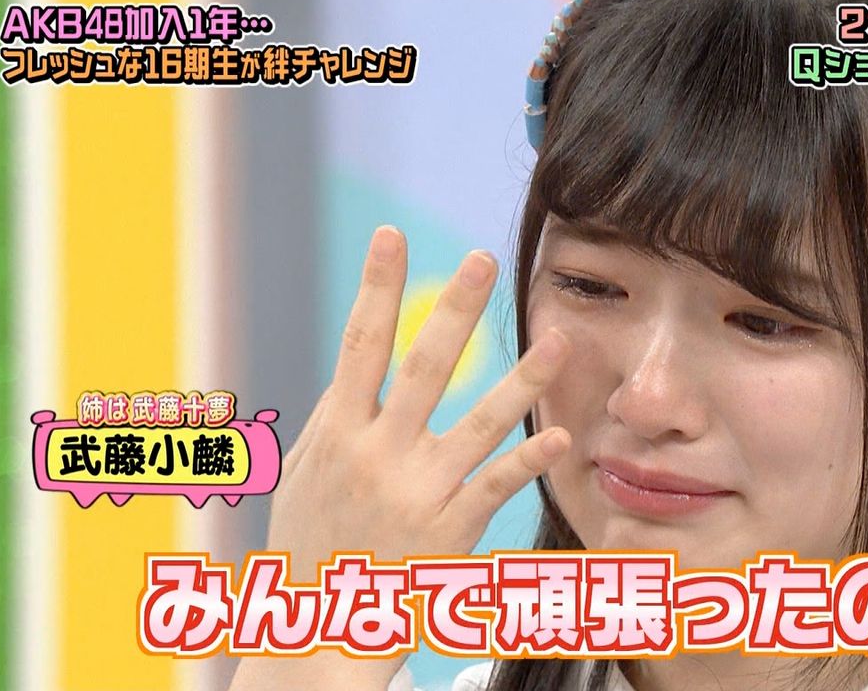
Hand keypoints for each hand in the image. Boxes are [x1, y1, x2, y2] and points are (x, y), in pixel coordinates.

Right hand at [230, 226, 571, 690]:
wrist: (316, 631)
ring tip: (560, 339)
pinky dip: (530, 458)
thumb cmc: (309, 548)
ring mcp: (416, 491)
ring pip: (477, 422)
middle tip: (483, 259)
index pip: (358, 344)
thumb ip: (333, 424)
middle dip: (454, 310)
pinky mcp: (449, 529)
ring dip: (522, 379)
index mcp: (335, 433)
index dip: (375, 287)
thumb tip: (352, 372)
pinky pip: (497, 486)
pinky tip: (563, 435)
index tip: (391, 236)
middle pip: (421, 367)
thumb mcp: (304, 479)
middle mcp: (376, 454)